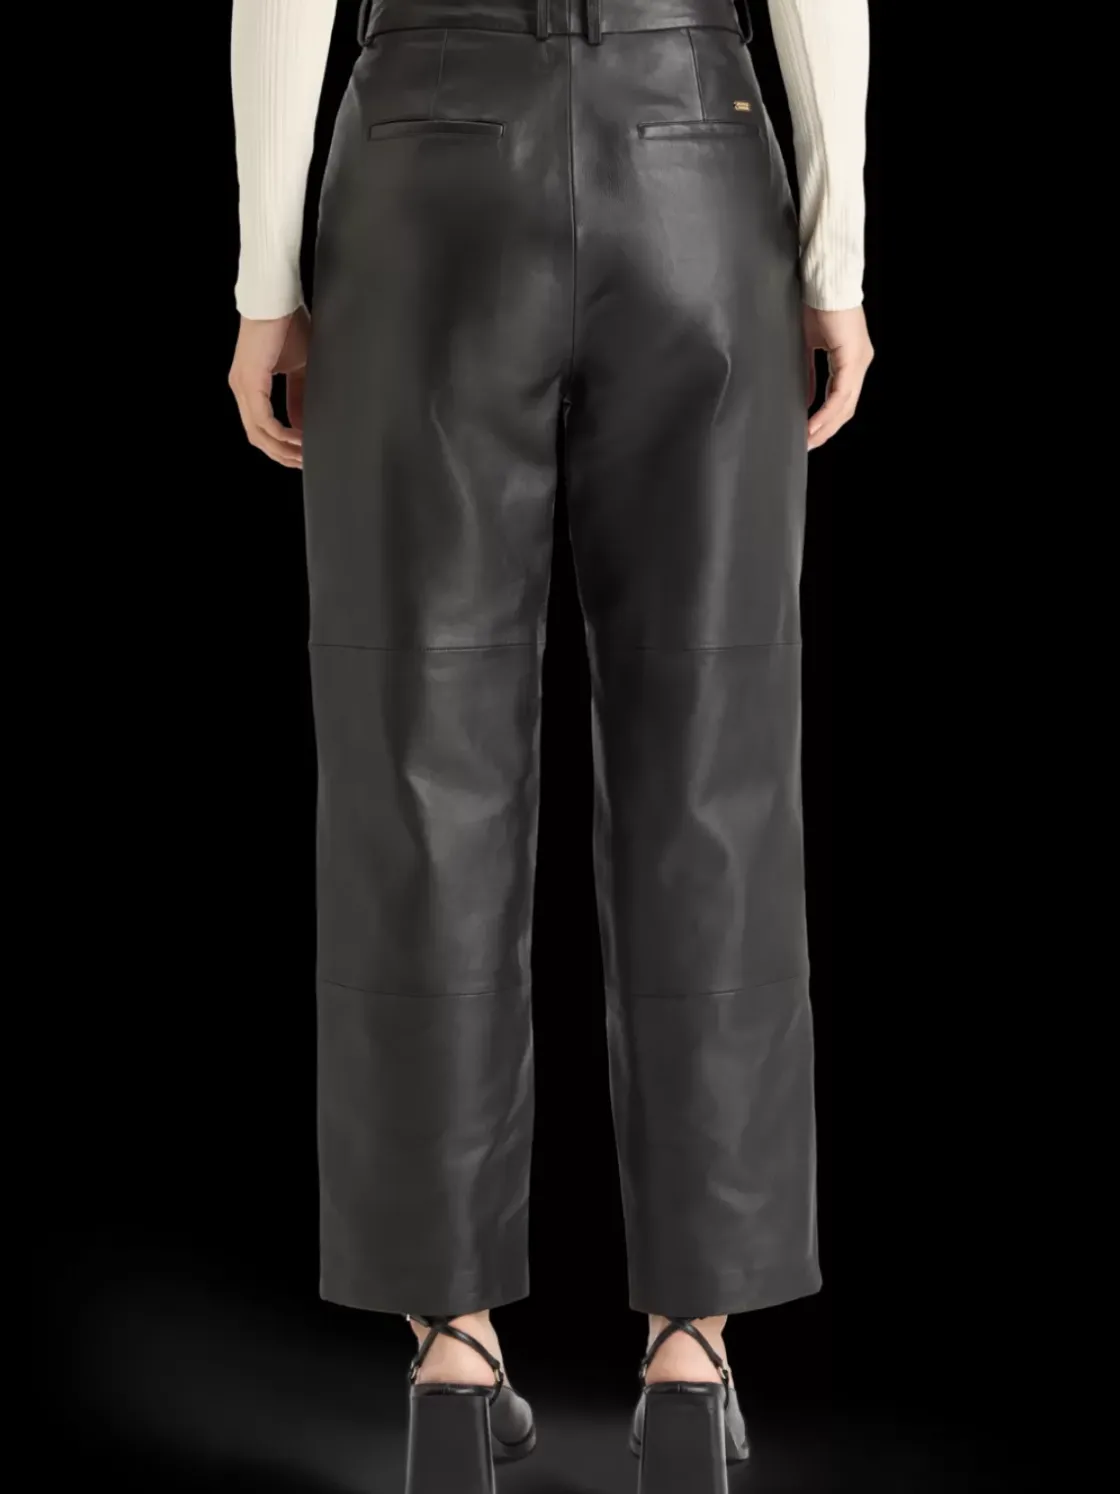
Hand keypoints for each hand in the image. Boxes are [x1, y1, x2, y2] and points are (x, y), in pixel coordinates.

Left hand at [229, 307, 310, 468]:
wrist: (278, 298)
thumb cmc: (289, 324)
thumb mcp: (299, 368)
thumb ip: (298, 396)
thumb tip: (301, 424)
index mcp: (249, 384)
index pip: (260, 426)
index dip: (280, 446)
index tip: (301, 454)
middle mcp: (241, 387)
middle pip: (257, 436)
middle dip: (282, 454)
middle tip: (304, 463)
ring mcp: (242, 386)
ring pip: (258, 433)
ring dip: (282, 449)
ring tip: (304, 455)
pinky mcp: (249, 382)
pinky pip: (264, 421)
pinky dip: (282, 434)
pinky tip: (299, 438)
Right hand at [804, 306, 873, 451]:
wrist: (822, 281)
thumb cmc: (814, 303)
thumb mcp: (808, 346)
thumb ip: (810, 374)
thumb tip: (808, 399)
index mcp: (850, 359)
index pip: (841, 399)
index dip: (826, 420)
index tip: (809, 435)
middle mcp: (860, 362)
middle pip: (846, 407)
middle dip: (826, 430)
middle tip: (808, 445)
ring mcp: (858, 360)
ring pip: (845, 405)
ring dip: (825, 426)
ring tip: (808, 441)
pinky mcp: (852, 358)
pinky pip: (839, 394)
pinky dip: (825, 412)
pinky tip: (813, 424)